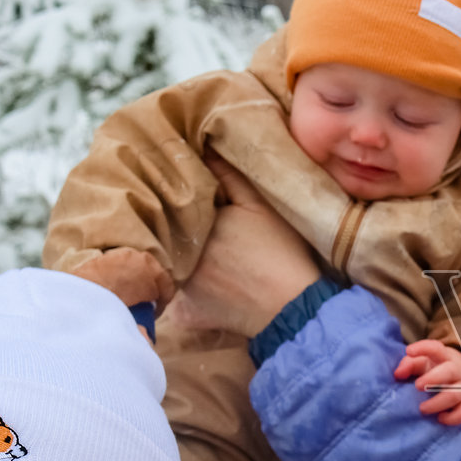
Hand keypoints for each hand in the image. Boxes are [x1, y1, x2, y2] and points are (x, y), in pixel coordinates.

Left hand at [168, 156, 323, 337]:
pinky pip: (173, 301)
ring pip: (168, 264)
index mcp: (193, 224)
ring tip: (193, 254)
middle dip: (174, 227)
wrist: (292, 308)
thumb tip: (204, 147)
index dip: (184, 199)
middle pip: (169, 234)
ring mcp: (179, 287)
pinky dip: (180, 296)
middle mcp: (177, 254)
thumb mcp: (260, 206)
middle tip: (193, 226)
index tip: (191, 195)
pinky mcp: (186, 313)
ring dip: (174, 258)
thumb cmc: (280, 253)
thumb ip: (229, 176)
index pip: (177, 204)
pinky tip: (196, 289)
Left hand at [395, 339, 460, 425]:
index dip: (423, 348)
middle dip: (433, 379)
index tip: (408, 351)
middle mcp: (457, 371)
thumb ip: (409, 364)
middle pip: (449, 371)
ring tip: (422, 409)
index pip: (436, 348)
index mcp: (445, 357)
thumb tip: (398, 374)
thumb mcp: (426, 363)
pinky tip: (439, 418)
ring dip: (437, 403)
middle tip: (417, 386)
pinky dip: (452, 418)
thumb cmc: (439, 370)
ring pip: (455, 395)